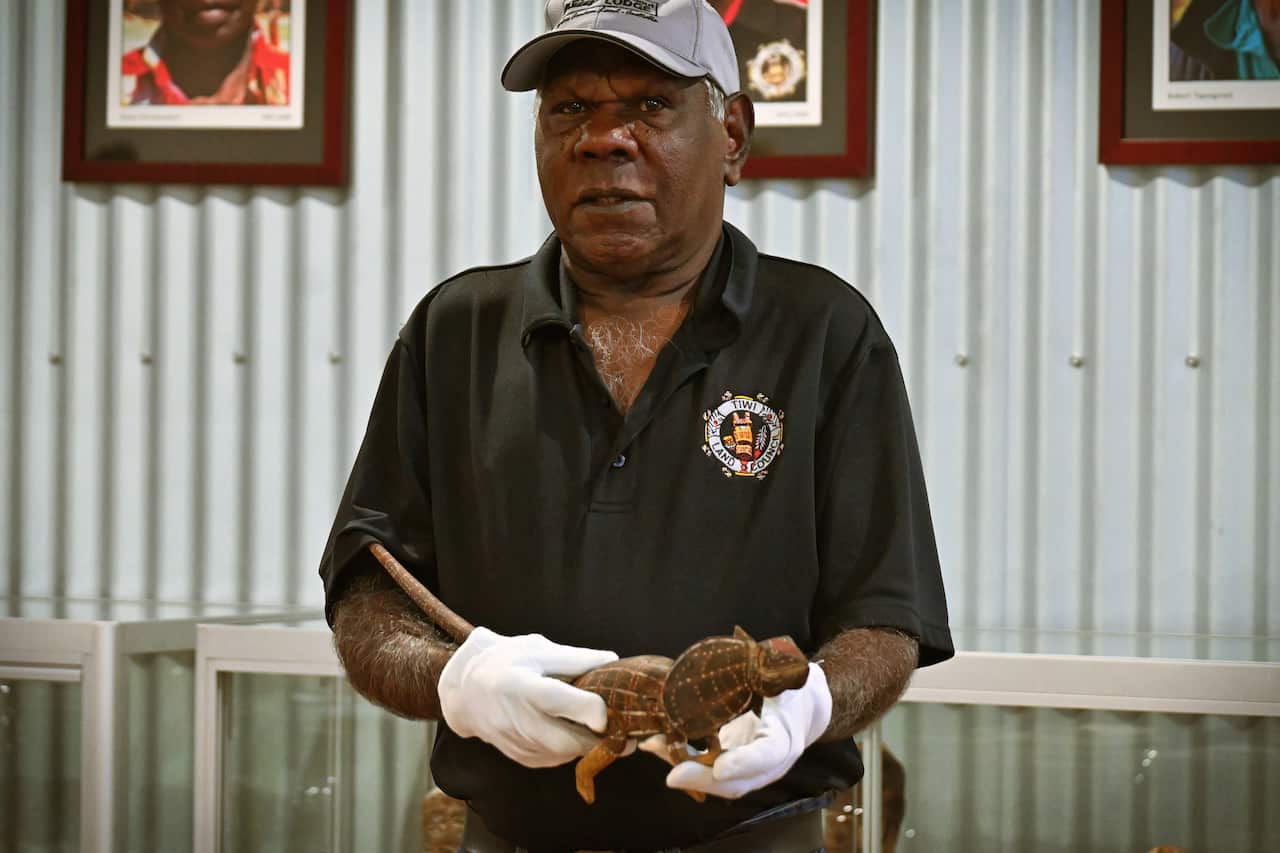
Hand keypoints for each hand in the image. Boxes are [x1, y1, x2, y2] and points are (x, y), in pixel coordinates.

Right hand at [437, 626, 618, 767]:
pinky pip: (555, 759)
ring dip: (589, 747)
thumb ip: (576, 659)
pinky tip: (579, 735)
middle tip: (627, 735)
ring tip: (608, 733)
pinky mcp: (520, 757)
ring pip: (564, 754)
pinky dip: (572, 750)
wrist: (465, 691)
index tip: (613, 708)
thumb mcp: (538, 650)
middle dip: (600, 741)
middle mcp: (517, 719)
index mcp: (522, 686)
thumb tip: (613, 662)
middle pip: (567, 741)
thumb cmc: (507, 662)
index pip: (563, 703)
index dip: (593, 710)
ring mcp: (516, 743)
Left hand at [641, 662, 831, 798]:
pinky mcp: (737, 766)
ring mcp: (754, 770)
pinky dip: (684, 764)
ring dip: (687, 774)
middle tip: (672, 774)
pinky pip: (711, 773)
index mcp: (786, 734)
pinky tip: (658, 745)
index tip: (719, 768)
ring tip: (655, 749)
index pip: (769, 754)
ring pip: (722, 784)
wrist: (805, 707)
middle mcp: (772, 762)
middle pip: (739, 782)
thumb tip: (741, 643)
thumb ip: (764, 668)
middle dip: (703, 779)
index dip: (744, 763)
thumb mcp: (782, 676)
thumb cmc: (789, 686)